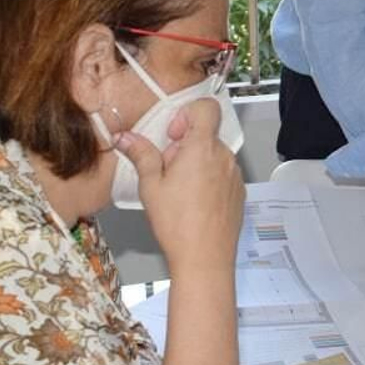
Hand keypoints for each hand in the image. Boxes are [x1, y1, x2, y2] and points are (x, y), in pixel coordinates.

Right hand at [117, 98, 244, 278]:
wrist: (205, 257)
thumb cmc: (177, 223)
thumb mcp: (151, 186)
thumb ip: (141, 155)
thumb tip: (125, 137)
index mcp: (203, 148)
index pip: (207, 108)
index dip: (187, 114)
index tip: (173, 136)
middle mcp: (225, 157)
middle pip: (205, 136)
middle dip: (185, 147)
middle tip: (168, 172)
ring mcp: (235, 175)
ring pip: (214, 156)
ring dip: (196, 165)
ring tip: (180, 192)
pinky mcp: (239, 192)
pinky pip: (223, 174)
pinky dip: (208, 180)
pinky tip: (194, 203)